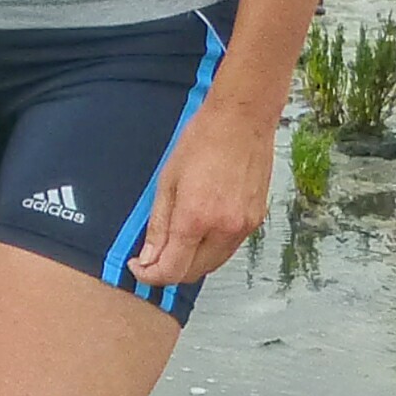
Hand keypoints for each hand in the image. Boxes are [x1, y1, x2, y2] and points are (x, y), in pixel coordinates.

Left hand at [116, 99, 273, 292]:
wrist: (242, 119)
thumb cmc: (203, 140)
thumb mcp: (167, 181)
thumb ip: (158, 225)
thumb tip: (149, 258)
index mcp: (197, 218)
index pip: (171, 269)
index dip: (150, 275)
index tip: (139, 267)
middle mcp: (224, 229)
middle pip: (193, 273)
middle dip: (169, 271)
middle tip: (153, 256)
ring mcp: (243, 227)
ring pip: (213, 264)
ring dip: (191, 262)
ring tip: (175, 242)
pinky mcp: (256, 220)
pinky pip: (229, 249)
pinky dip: (211, 249)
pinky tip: (199, 231)